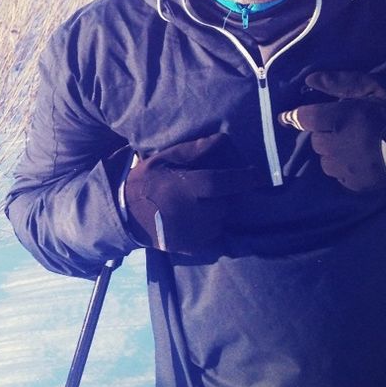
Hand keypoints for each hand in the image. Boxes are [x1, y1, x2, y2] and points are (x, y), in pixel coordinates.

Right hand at [124, 133, 259, 252]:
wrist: (126, 214)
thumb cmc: (147, 181)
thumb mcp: (165, 158)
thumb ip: (193, 150)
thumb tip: (222, 139)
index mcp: (186, 187)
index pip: (223, 183)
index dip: (245, 179)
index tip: (260, 175)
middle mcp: (193, 212)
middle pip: (226, 203)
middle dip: (224, 196)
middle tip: (210, 190)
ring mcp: (193, 233)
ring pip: (221, 220)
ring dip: (217, 212)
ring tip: (200, 205)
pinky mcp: (191, 247)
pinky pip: (213, 236)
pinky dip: (211, 227)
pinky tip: (196, 220)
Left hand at [278, 70, 385, 191]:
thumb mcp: (374, 88)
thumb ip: (340, 83)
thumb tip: (309, 80)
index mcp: (343, 118)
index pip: (304, 118)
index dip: (292, 117)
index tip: (284, 117)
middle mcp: (339, 144)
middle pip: (316, 139)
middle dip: (324, 132)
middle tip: (344, 127)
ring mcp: (347, 167)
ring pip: (324, 159)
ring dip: (332, 152)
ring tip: (353, 145)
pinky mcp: (355, 184)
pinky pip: (338, 175)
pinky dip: (344, 168)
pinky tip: (360, 159)